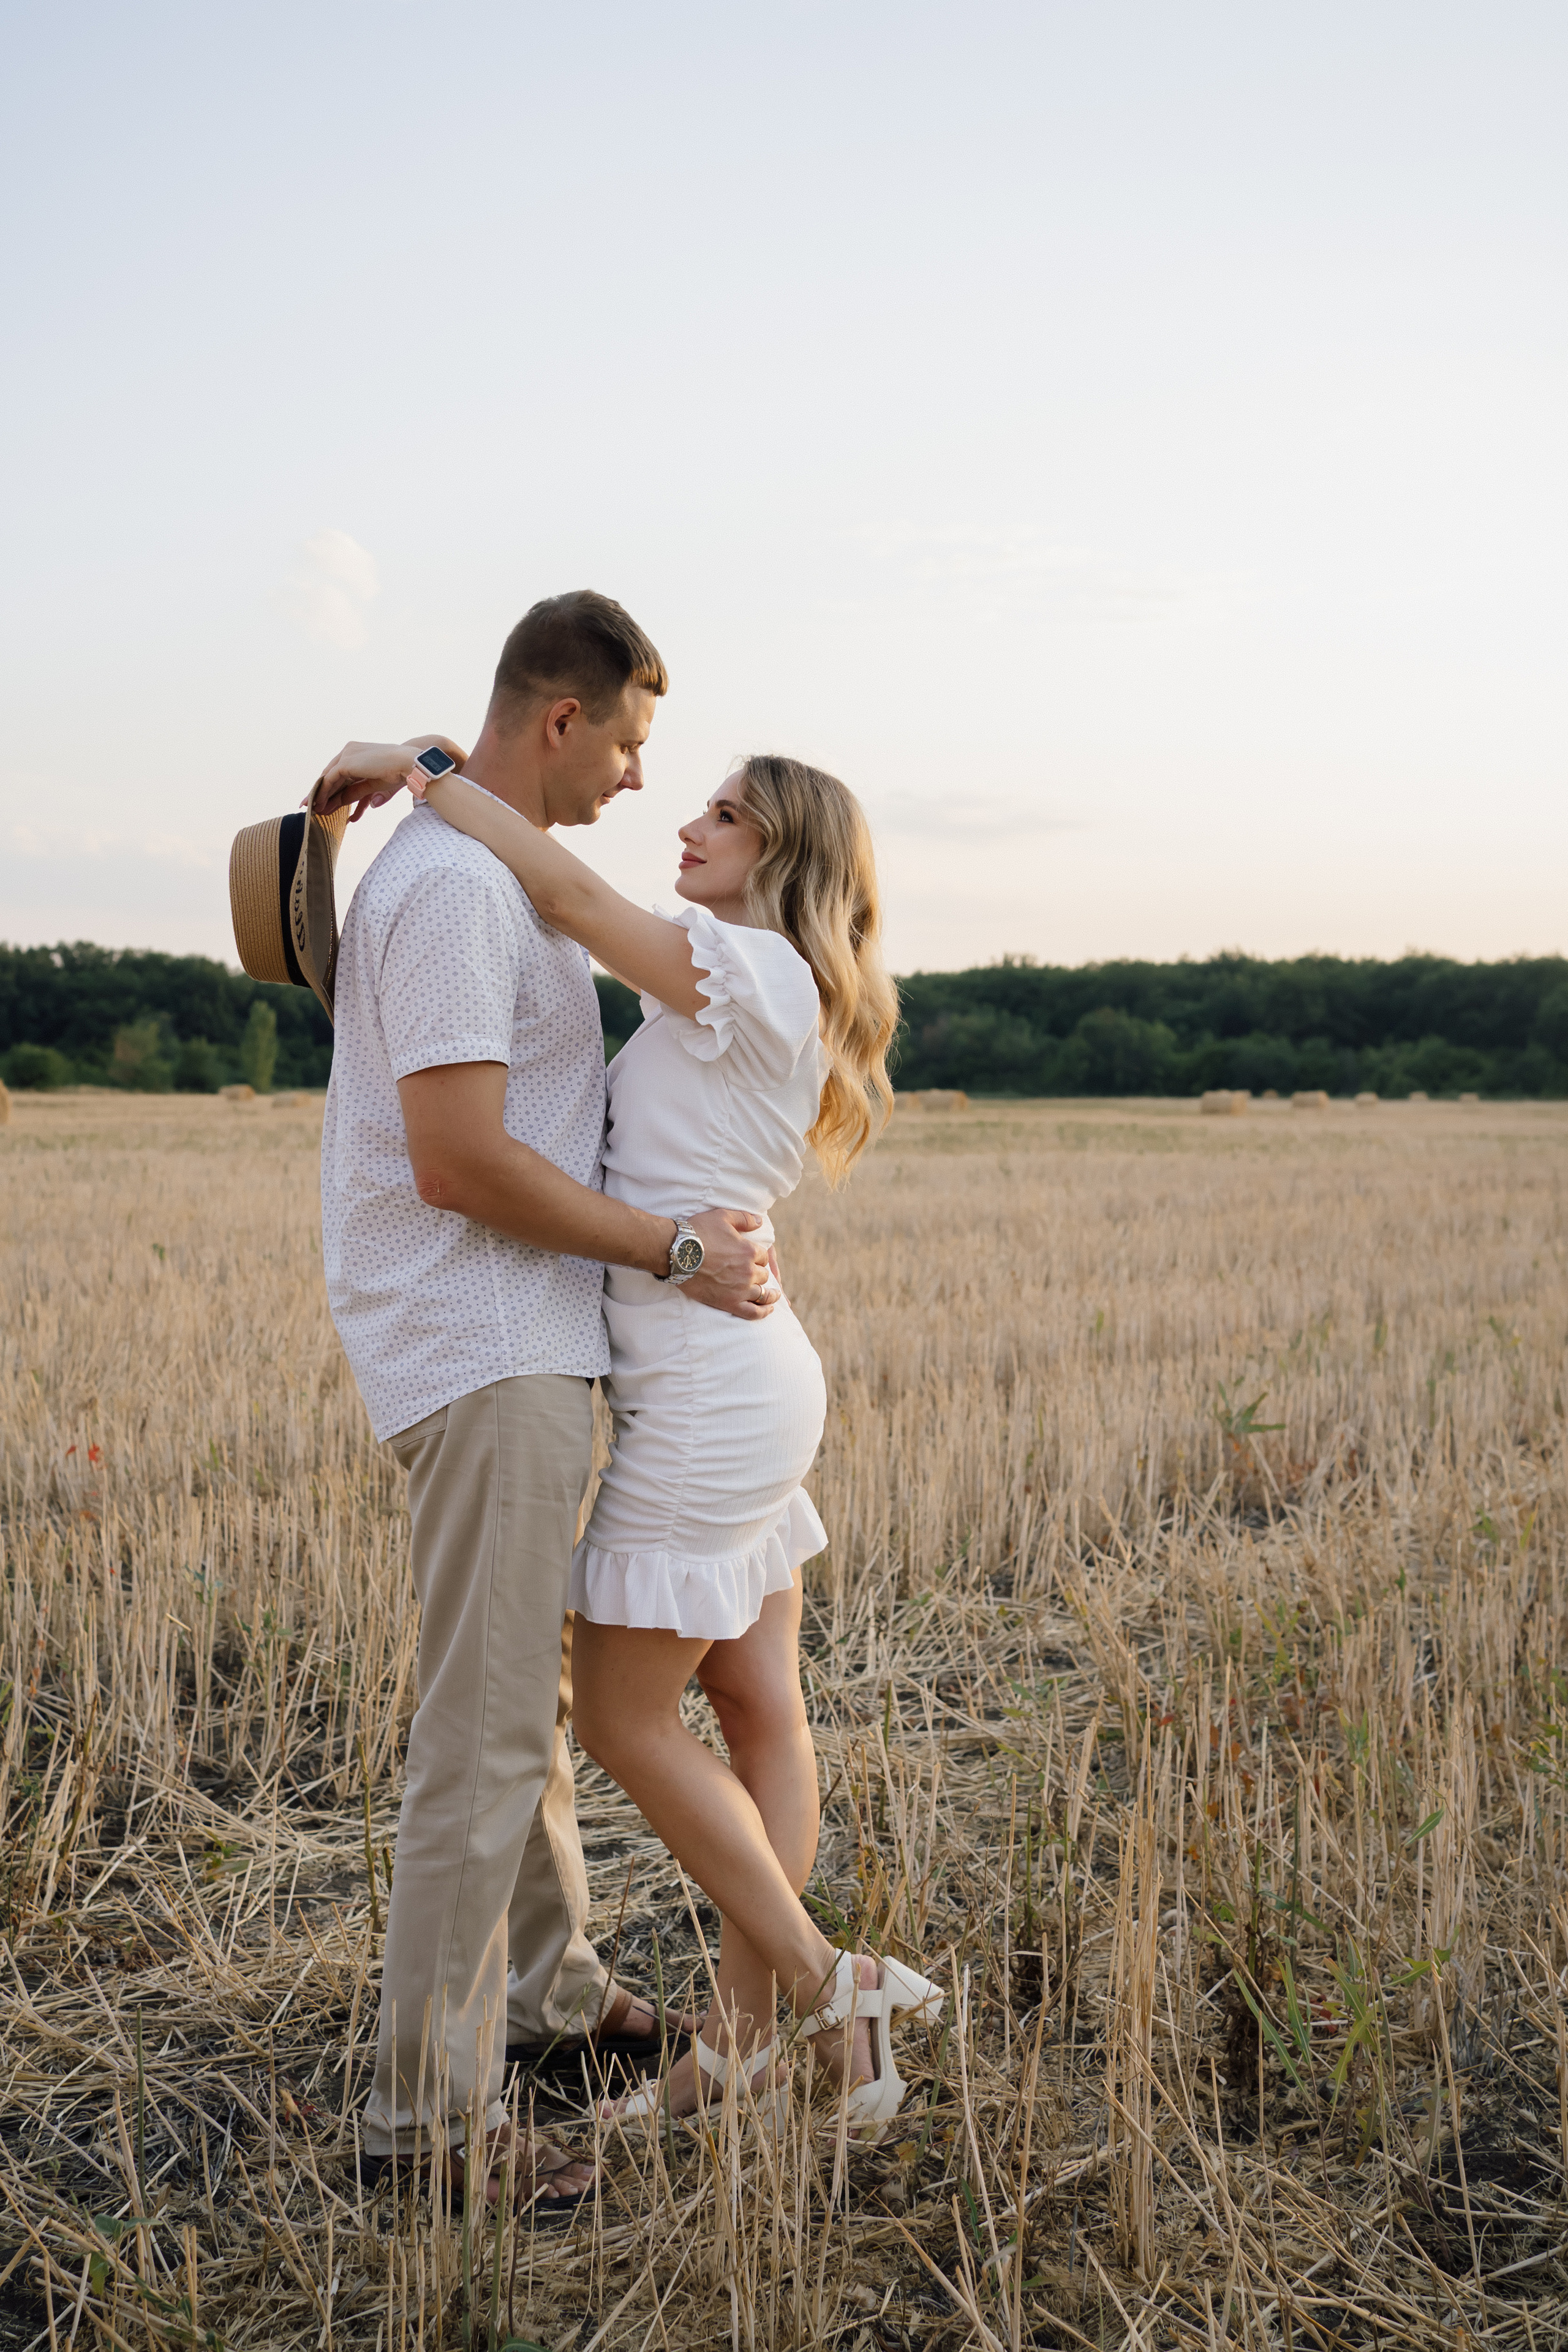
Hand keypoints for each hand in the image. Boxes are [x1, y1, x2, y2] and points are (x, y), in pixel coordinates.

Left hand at [310, 736, 467, 822]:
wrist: (409, 764)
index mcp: (357, 752)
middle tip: (309, 806)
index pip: (338, 771)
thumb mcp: (372, 786)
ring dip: (319, 794)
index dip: (329, 786)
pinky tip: (320, 804)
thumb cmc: (397, 773)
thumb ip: (357, 793)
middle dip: (320, 791)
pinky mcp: (346, 763)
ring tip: (312, 809)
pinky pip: (329, 780)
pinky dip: (323, 793)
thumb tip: (352, 807)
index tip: (322, 800)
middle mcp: (349, 750)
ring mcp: (347, 754)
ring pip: (327, 777)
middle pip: (329, 773)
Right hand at [679, 1209, 779, 1320]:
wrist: (677, 1253)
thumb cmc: (698, 1233)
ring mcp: (740, 1289)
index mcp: (749, 1251)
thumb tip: (759, 1221)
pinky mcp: (729, 1303)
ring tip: (773, 1296)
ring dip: (769, 1295)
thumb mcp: (722, 1217)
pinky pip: (753, 1312)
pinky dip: (763, 1312)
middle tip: (751, 1274)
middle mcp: (748, 1271)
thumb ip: (744, 1218)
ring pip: (763, 1294)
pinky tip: (769, 1309)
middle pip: (763, 1275)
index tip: (752, 1259)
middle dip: (759, 1273)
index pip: (763, 1257)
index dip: (758, 1257)